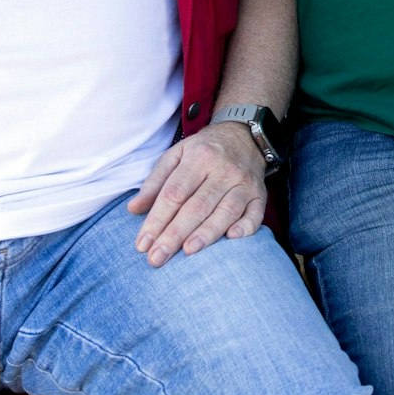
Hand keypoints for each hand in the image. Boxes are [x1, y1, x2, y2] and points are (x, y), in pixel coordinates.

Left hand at [127, 121, 266, 265]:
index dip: (156, 220)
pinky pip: (256, 213)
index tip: (142, 244)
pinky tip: (232, 239)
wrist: (244, 135)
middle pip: (197, 206)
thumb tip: (133, 209)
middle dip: (175, 234)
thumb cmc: (204, 150)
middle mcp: (223, 169)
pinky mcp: (260, 194)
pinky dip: (246, 226)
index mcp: (198, 157)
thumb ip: (154, 182)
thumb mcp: (176, 155)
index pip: (174, 193)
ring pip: (226, 210)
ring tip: (187, 252)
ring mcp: (244, 182)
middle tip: (156, 259)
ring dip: (207, 233)